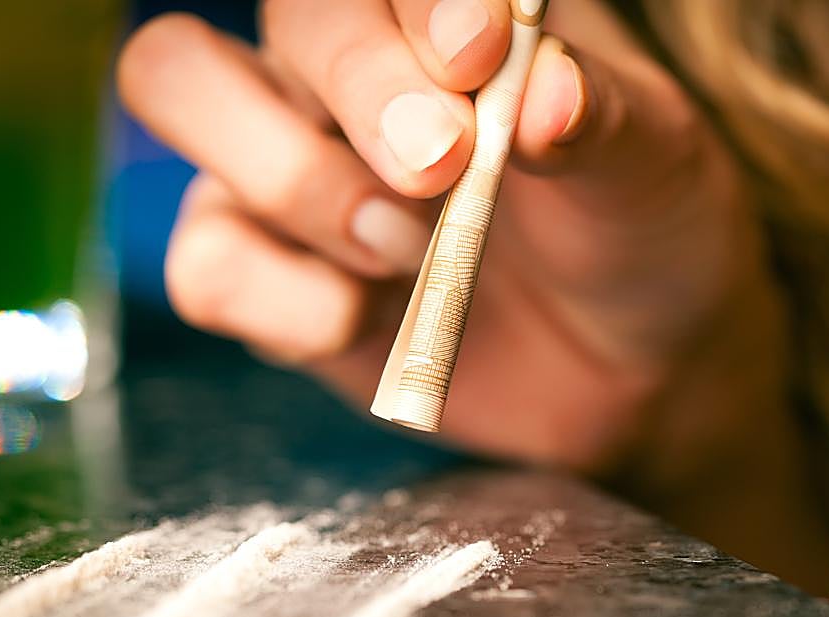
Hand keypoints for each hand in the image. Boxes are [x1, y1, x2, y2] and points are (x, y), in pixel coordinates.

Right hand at [119, 1, 828, 589]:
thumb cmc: (642, 234)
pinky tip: (366, 319)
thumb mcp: (654, 163)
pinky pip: (205, 261)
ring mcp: (295, 163)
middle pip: (278, 11)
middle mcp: (353, 68)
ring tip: (407, 247)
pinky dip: (285, 299)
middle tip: (444, 168)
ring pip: (174, 85)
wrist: (635, 368)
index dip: (410, 0)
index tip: (478, 57)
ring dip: (296, 179)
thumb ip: (598, 110)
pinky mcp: (269, 271)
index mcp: (448, 14)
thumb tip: (536, 88)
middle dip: (357, 86)